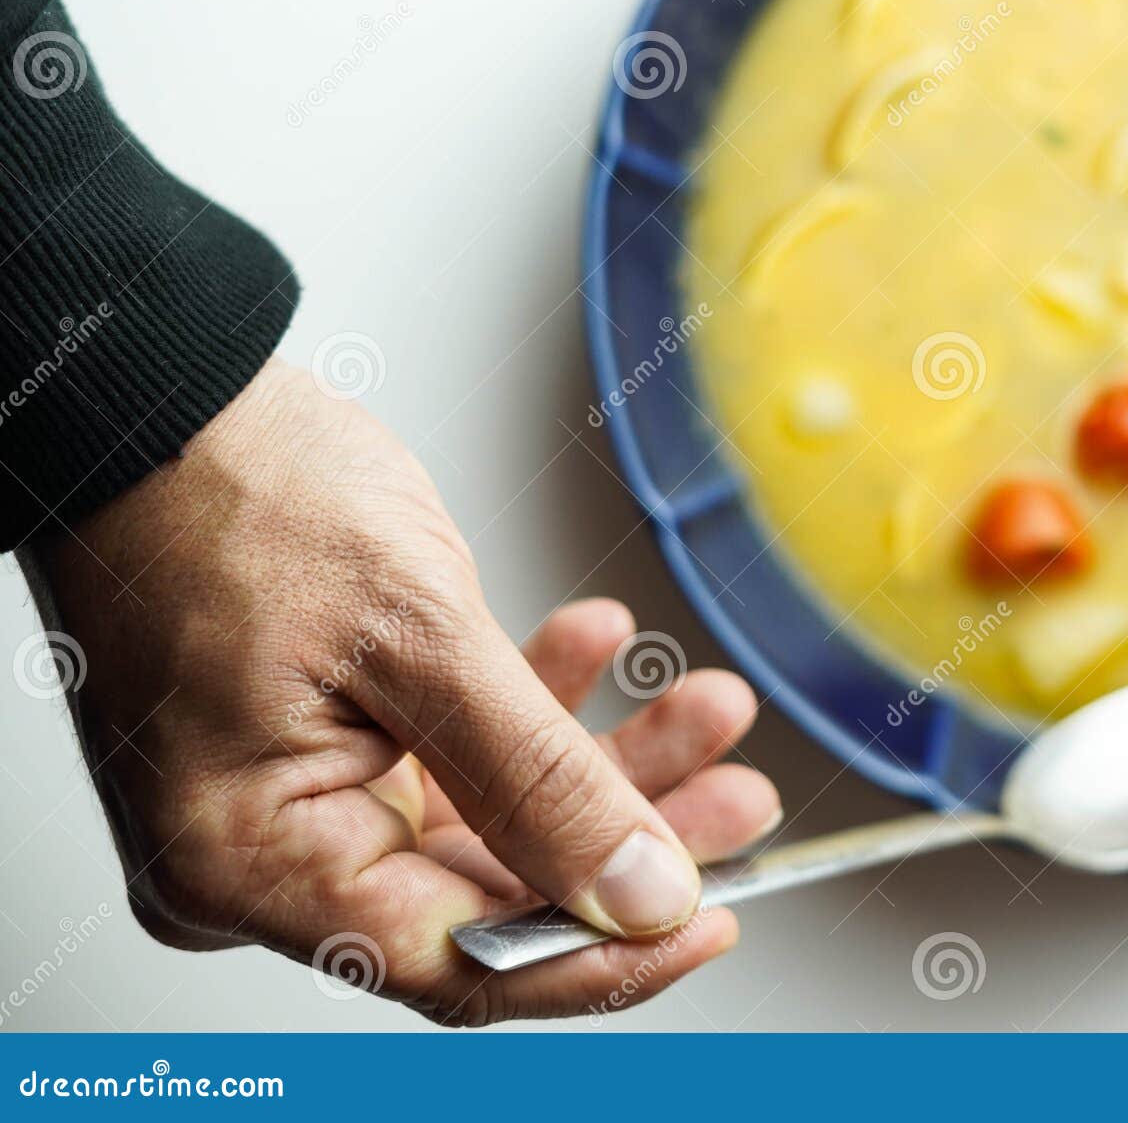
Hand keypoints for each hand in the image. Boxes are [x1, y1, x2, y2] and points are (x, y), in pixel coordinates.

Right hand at [19, 360, 779, 1024]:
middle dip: (627, 835)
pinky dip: (532, 707)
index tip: (707, 913)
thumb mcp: (417, 638)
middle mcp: (263, 853)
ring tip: (703, 708)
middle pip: (490, 889)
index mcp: (253, 862)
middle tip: (734, 795)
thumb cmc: (230, 492)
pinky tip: (595, 649)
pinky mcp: (322, 742)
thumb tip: (639, 892)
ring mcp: (293, 797)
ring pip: (491, 818)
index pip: (460, 964)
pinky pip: (453, 755)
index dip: (601, 952)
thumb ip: (540, 780)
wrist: (162, 395)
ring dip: (601, 762)